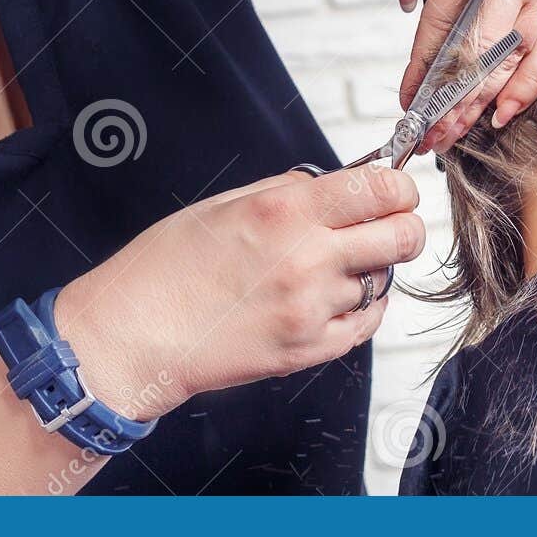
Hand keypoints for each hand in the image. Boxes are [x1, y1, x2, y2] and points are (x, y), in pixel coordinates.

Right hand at [52, 164, 422, 419]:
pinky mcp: (309, 350)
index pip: (382, 189)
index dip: (398, 188)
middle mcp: (308, 258)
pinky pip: (365, 324)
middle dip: (401, 226)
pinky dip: (358, 308)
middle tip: (384, 227)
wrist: (133, 335)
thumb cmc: (165, 267)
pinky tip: (329, 298)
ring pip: (382, 280)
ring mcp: (312, 309)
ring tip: (328, 268)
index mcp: (284, 211)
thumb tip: (337, 185)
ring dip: (367, 270)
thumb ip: (289, 191)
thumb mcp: (225, 205)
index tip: (394, 191)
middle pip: (403, 236)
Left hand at [387, 0, 536, 149]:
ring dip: (487, 100)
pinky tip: (511, 107)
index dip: (420, 68)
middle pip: (480, 52)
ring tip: (460, 135)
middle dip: (450, 102)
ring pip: (520, 55)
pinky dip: (535, 78)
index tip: (404, 100)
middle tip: (426, 137)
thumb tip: (408, 1)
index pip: (441, 23)